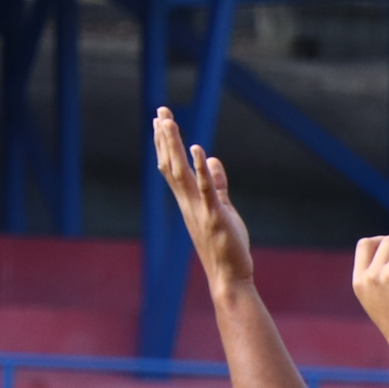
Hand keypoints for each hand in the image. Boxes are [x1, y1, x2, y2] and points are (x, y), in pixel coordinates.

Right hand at [154, 109, 252, 287]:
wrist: (229, 275)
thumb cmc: (225, 244)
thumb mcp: (222, 208)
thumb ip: (217, 184)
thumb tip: (213, 160)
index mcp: (188, 200)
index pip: (171, 167)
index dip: (164, 144)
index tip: (160, 121)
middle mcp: (187, 202)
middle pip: (170, 164)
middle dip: (164, 138)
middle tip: (160, 112)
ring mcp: (199, 209)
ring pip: (181, 173)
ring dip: (174, 146)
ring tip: (168, 122)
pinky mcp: (215, 216)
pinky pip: (206, 189)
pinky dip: (202, 169)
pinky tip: (199, 149)